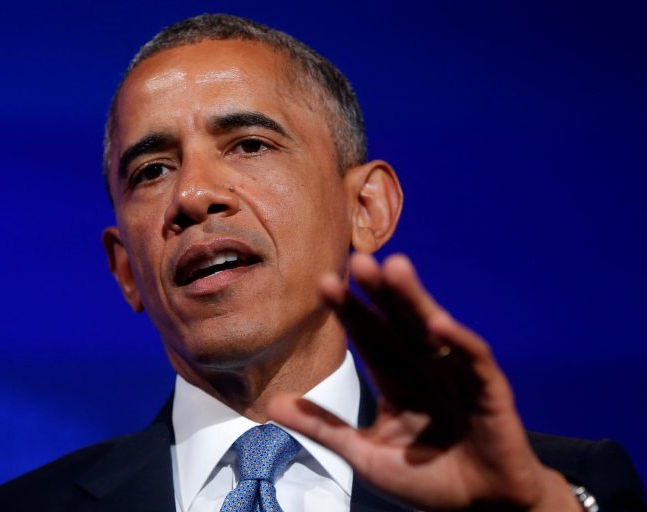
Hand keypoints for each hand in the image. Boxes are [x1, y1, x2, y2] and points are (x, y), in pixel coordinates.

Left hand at [268, 253, 577, 510]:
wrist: (482, 509)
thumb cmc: (427, 479)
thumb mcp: (365, 455)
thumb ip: (324, 427)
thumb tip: (272, 404)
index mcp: (396, 379)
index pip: (369, 337)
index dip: (349, 311)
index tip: (324, 283)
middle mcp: (424, 368)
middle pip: (399, 323)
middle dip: (380, 293)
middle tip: (358, 260)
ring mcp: (457, 375)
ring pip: (433, 330)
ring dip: (416, 301)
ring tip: (395, 269)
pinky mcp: (490, 391)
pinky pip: (474, 361)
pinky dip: (459, 343)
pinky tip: (439, 325)